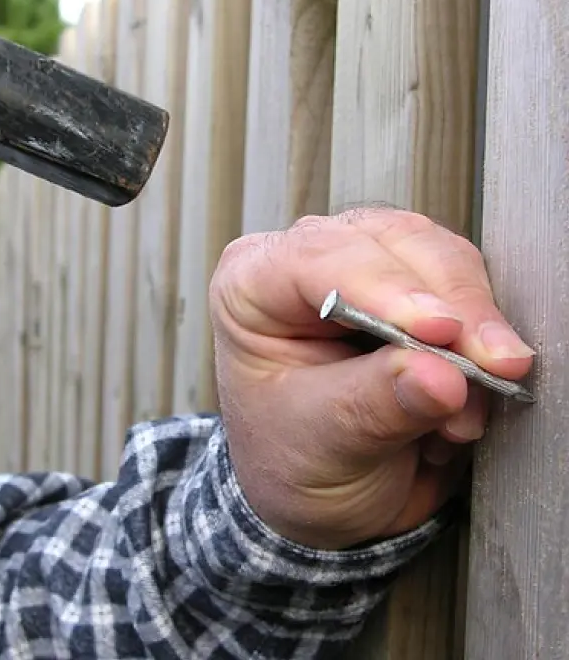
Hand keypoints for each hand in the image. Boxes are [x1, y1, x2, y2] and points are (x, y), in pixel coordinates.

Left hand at [209, 208, 533, 549]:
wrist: (320, 497)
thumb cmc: (290, 462)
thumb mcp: (317, 444)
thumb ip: (373, 407)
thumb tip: (441, 376)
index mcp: (251, 285)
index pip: (318, 257)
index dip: (386, 288)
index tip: (440, 331)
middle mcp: (306, 263)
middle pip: (392, 244)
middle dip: (451, 306)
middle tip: (489, 367)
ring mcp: (364, 269)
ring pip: (441, 258)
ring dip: (472, 329)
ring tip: (468, 404)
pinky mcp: (415, 290)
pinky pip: (467, 291)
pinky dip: (482, 341)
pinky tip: (469, 398)